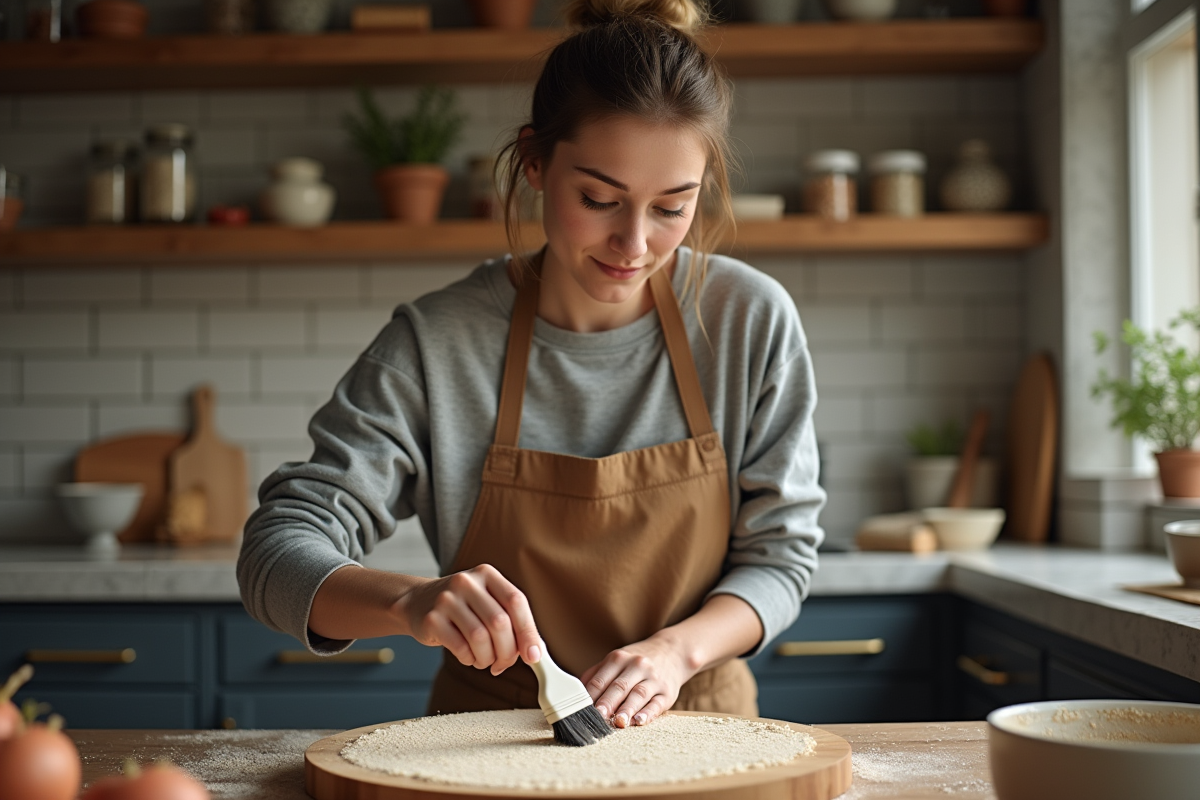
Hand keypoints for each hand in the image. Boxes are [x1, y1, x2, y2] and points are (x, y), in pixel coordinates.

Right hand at [397, 564, 540, 675]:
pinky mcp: (432, 619)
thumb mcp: (487, 602)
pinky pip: (461, 648)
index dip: (528, 631)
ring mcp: (447, 599)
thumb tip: (535, 652)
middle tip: (504, 663)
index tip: (533, 655)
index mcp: (487, 574)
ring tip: (485, 660)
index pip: (516, 601)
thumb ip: (512, 622)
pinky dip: (470, 659)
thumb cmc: (462, 607)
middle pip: (499, 622)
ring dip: (488, 658)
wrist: (417, 602)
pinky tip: (469, 656)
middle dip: (507, 651)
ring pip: (480, 638)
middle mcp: (467, 582)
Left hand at [579, 635, 696, 728]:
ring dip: (627, 710)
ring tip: (618, 723)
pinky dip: (648, 713)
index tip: (581, 710)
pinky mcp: (667, 692)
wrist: (672, 651)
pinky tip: (639, 721)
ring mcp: (653, 678)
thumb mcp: (616, 660)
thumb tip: (576, 695)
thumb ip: (596, 675)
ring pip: (638, 695)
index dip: (590, 696)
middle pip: (619, 687)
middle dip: (608, 703)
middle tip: (598, 717)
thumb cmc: (636, 661)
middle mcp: (637, 666)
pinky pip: (657, 703)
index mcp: (619, 659)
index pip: (601, 680)